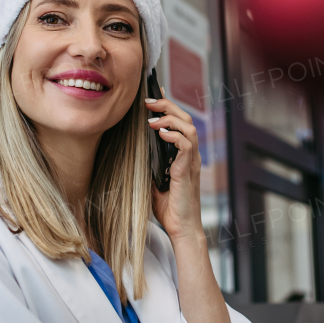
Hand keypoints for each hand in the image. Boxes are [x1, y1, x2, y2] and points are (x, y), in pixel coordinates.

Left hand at [145, 93, 203, 243]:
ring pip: (189, 127)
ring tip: (153, 118)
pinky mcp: (188, 170)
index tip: (154, 94)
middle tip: (148, 101)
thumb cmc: (169, 209)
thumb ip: (148, 165)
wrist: (181, 229)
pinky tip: (161, 134)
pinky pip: (186, 144)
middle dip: (167, 105)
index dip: (168, 106)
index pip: (178, 123)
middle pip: (186, 118)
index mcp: (182, 155)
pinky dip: (175, 135)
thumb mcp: (152, 181)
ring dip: (171, 117)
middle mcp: (189, 155)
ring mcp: (191, 161)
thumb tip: (132, 152)